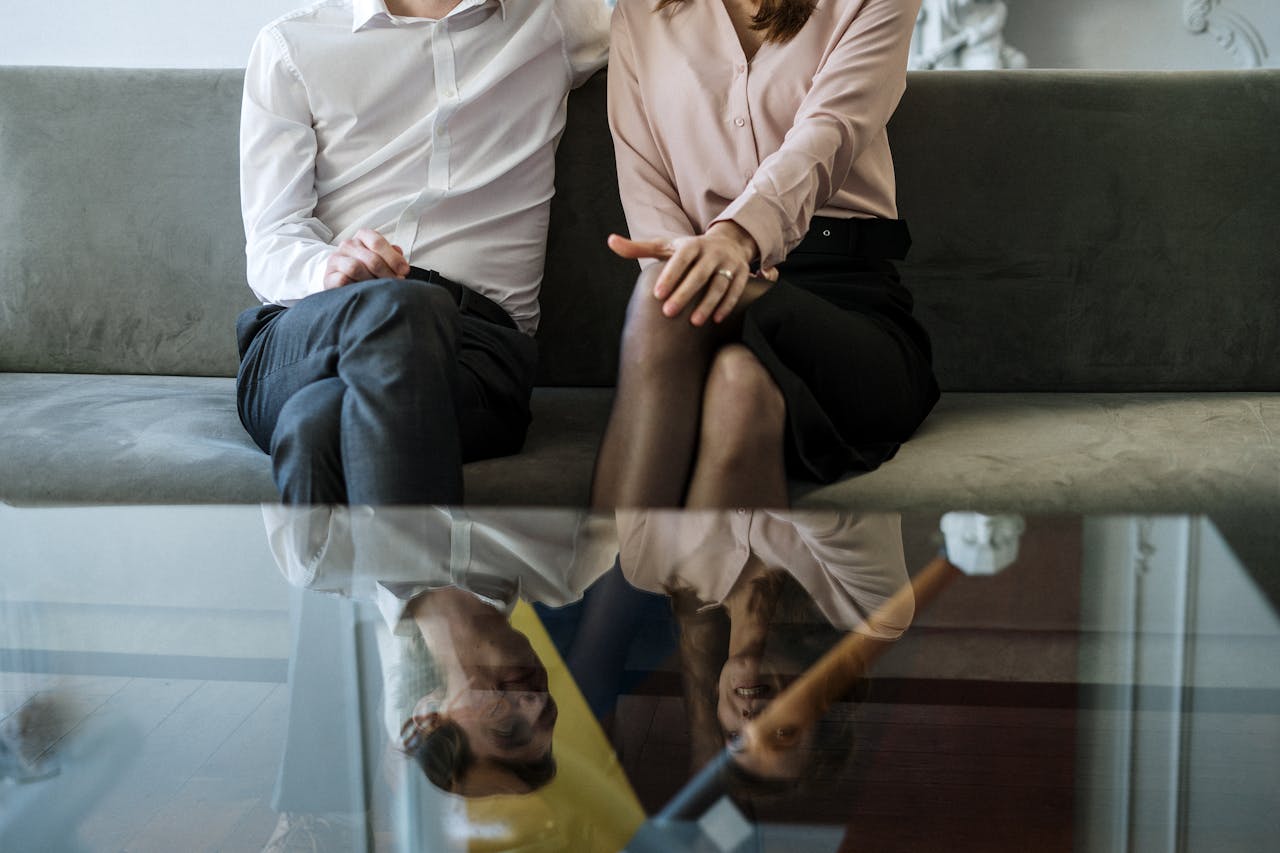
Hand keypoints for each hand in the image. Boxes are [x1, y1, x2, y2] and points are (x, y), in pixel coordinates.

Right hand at [323, 228, 410, 289]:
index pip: (377, 242)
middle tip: (396, 283)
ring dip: (372, 280)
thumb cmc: (367, 267)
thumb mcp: (380, 256)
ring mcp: (336, 260)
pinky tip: (364, 291)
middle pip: (371, 258)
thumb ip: (392, 254)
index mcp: (362, 236)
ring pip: (356, 268)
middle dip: (387, 273)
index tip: (404, 271)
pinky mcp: (329, 276)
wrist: (340, 276)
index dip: (393, 258)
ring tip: (380, 289)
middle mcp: (348, 245)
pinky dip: (355, 287)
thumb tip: (399, 252)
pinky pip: (342, 280)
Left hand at [608, 221, 758, 324]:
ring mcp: (729, 263)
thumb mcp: (666, 246)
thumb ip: (639, 247)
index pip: (681, 259)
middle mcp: (712, 252)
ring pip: (720, 284)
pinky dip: (726, 306)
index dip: (670, 276)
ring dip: (708, 303)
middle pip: (699, 274)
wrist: (730, 242)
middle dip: (685, 294)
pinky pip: (735, 291)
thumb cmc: (689, 250)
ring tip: (694, 322)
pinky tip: (715, 320)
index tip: (658, 295)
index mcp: (692, 244)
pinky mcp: (742, 274)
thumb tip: (610, 241)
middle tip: (668, 313)